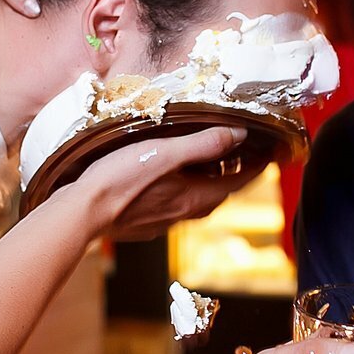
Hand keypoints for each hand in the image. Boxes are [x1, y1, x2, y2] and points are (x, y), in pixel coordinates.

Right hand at [107, 149, 272, 239]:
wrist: (82, 213)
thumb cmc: (120, 180)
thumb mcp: (165, 152)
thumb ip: (203, 143)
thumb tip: (239, 133)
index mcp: (197, 196)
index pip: (240, 181)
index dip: (258, 166)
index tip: (271, 153)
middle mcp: (186, 212)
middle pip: (222, 190)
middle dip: (235, 170)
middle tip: (242, 149)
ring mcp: (165, 219)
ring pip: (198, 196)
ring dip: (209, 178)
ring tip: (209, 157)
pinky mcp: (146, 220)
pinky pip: (176, 201)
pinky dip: (185, 185)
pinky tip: (171, 173)